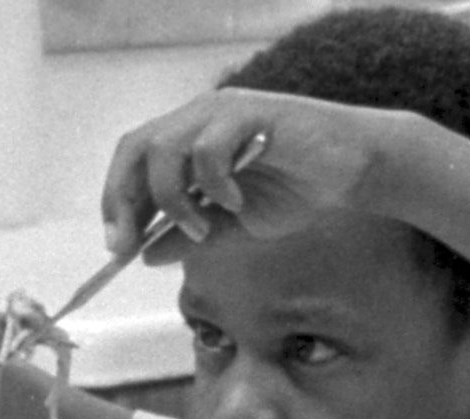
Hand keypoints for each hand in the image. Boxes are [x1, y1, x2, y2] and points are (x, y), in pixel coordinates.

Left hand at [102, 87, 388, 261]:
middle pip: (136, 148)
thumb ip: (193, 236)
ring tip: (202, 229)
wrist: (352, 170)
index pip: (134, 161)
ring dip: (172, 198)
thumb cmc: (297, 189)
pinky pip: (208, 148)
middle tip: (131, 243)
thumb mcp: (235, 225)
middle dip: (125, 199)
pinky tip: (235, 202)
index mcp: (189, 137)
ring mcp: (223, 112)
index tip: (118, 247)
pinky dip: (212, 184)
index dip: (117, 201)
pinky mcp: (250, 113)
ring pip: (165, 148)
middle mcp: (198, 117)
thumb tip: (147, 256)